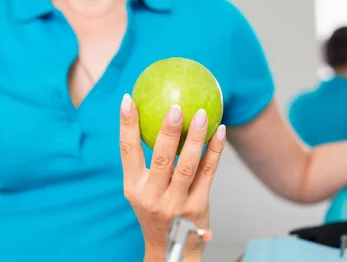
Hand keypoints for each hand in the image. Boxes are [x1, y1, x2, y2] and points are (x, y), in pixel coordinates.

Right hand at [119, 94, 226, 260]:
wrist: (170, 249)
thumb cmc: (156, 210)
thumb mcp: (142, 191)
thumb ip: (146, 162)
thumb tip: (154, 116)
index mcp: (134, 187)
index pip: (127, 151)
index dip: (126, 125)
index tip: (128, 100)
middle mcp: (152, 196)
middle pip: (161, 159)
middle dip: (168, 131)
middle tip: (176, 107)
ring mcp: (176, 203)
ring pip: (188, 166)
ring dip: (196, 138)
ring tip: (202, 114)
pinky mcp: (197, 206)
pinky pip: (208, 172)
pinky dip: (215, 150)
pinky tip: (220, 132)